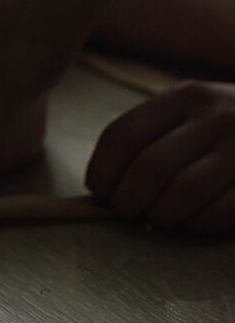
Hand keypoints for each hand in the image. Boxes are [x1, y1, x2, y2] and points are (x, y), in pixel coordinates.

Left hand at [86, 81, 234, 232]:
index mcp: (182, 98)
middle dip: (127, 201)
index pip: (121, 137)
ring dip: (161, 215)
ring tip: (159, 217)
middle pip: (149, 169)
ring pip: (184, 192)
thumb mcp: (186, 116)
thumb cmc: (220, 130)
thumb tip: (101, 188)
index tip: (101, 192)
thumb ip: (146, 140)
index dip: (102, 174)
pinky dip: (197, 224)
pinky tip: (193, 221)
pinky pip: (220, 211)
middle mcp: (216, 115)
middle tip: (129, 211)